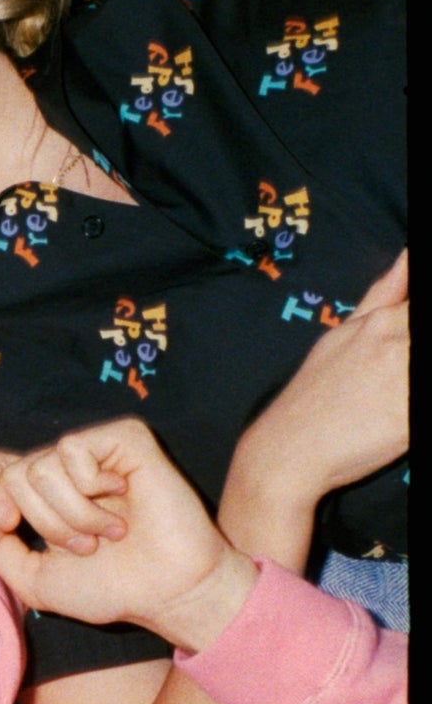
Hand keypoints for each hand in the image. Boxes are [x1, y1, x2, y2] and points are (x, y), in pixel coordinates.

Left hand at [0, 420, 256, 652]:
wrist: (167, 594)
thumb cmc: (111, 588)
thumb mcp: (33, 579)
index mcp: (40, 494)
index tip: (10, 528)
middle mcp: (63, 466)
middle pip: (10, 473)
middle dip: (42, 522)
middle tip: (84, 546)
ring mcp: (93, 450)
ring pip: (38, 467)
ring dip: (71, 516)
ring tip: (109, 532)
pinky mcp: (123, 438)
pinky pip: (72, 451)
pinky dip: (91, 492)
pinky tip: (123, 502)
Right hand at [218, 252, 406, 571]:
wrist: (286, 450)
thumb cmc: (314, 396)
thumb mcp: (342, 337)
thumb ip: (383, 294)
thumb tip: (407, 253)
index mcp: (385, 321)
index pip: (420, 305)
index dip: (415, 324)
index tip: (402, 351)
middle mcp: (397, 339)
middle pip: (423, 332)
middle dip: (413, 357)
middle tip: (394, 381)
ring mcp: (405, 375)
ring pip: (424, 360)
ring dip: (412, 380)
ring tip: (392, 393)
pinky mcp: (410, 413)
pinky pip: (423, 402)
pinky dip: (415, 407)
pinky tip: (400, 417)